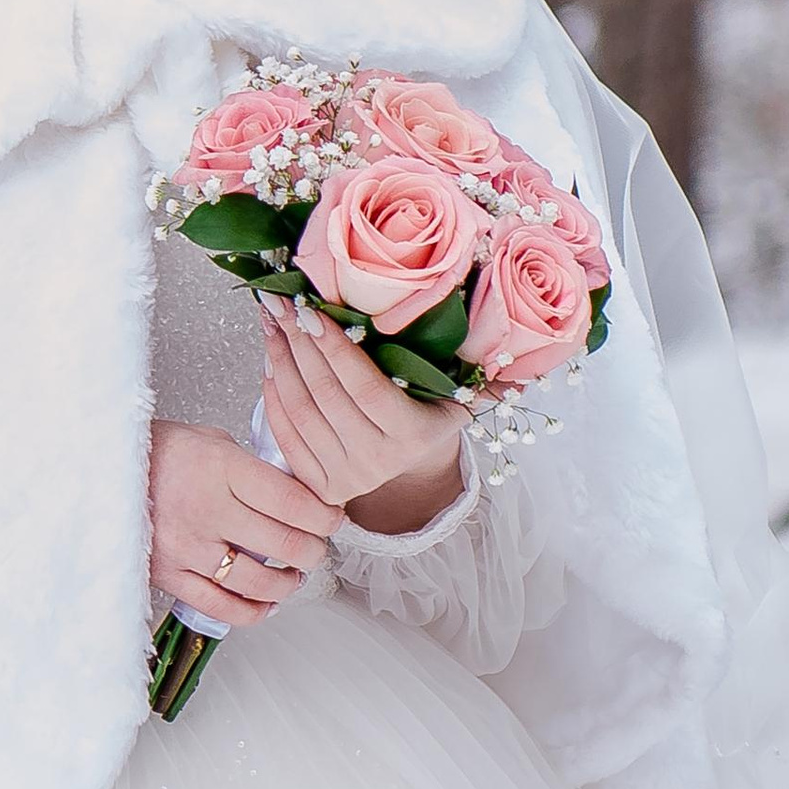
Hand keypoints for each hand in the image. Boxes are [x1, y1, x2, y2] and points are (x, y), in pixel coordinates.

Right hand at [147, 416, 343, 627]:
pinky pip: (221, 606)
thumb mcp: (208, 439)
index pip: (294, 501)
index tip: (333, 518)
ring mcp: (188, 547)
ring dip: (288, 583)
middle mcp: (209, 510)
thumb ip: (249, 464)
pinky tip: (267, 604)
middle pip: (285, 544)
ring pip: (258, 582)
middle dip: (314, 550)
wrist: (97, 471)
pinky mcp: (169, 575)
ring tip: (295, 576)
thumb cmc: (155, 451)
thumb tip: (290, 486)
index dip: (324, 516)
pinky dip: (252, 611)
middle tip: (318, 547)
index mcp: (223, 468)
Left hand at [259, 299, 466, 536]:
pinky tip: (270, 360)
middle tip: (280, 302)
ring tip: (271, 322)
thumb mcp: (458, 397)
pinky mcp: (319, 486)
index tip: (310, 309)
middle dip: (298, 343)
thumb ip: (482, 378)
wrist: (411, 473)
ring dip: (280, 362)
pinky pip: (285, 436)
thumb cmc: (431, 416)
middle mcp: (377, 463)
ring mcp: (346, 479)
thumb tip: (517, 361)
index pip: (364, 386)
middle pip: (327, 395)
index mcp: (412, 436)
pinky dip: (272, 395)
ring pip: (301, 412)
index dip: (334, 347)